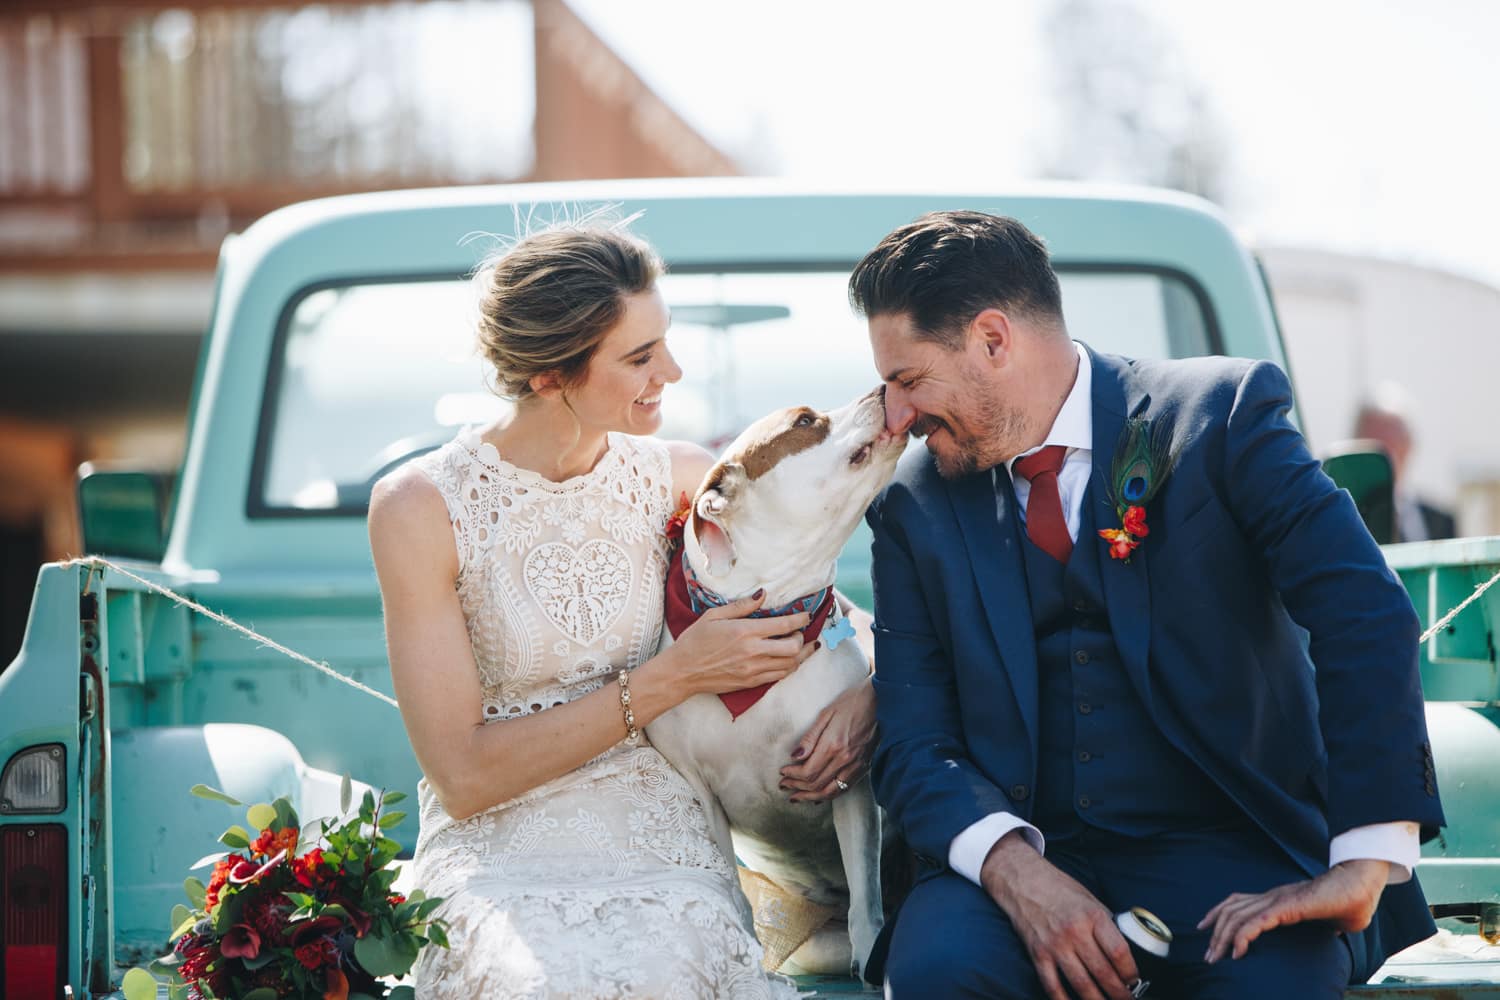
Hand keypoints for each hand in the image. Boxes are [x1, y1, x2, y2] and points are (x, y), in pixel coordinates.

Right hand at [666, 593, 816, 698]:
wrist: (682, 671)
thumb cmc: (695, 641)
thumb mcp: (714, 616)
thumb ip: (741, 606)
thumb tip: (763, 595)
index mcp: (745, 632)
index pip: (784, 625)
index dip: (800, 619)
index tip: (806, 615)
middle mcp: (753, 652)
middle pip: (794, 647)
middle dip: (802, 638)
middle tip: (798, 632)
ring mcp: (753, 670)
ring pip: (790, 664)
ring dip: (801, 654)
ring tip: (804, 646)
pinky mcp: (751, 682)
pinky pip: (779, 676)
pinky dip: (789, 667)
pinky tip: (789, 660)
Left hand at [779, 678, 876, 801]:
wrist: (881, 701)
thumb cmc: (852, 702)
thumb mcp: (826, 714)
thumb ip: (810, 738)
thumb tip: (795, 756)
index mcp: (833, 745)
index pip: (807, 771)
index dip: (792, 775)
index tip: (783, 772)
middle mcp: (844, 759)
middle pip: (816, 784)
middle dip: (797, 787)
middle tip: (784, 785)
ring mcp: (856, 765)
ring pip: (830, 791)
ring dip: (811, 797)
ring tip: (797, 797)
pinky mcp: (863, 767)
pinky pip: (844, 788)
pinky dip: (829, 795)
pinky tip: (819, 796)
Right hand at [980, 833, 1138, 999]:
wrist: (1021, 880)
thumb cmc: (1058, 888)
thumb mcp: (1089, 898)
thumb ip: (1105, 923)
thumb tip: (1123, 949)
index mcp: (1092, 916)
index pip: (1119, 952)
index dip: (1131, 972)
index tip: (1135, 981)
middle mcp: (1074, 931)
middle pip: (1103, 973)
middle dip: (1120, 993)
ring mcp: (1054, 944)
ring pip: (1081, 984)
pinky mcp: (1037, 953)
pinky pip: (1052, 985)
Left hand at [1198, 859, 1388, 962]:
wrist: (1361, 884)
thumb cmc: (1350, 901)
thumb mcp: (1329, 920)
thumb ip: (1323, 926)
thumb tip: (1330, 933)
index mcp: (1279, 898)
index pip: (1239, 902)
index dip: (1220, 915)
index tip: (1209, 932)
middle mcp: (1272, 896)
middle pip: (1231, 910)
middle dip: (1215, 933)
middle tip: (1208, 956)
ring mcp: (1277, 900)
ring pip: (1237, 916)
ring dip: (1222, 938)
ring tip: (1216, 958)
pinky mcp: (1286, 907)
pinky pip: (1255, 922)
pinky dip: (1242, 937)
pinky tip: (1237, 953)